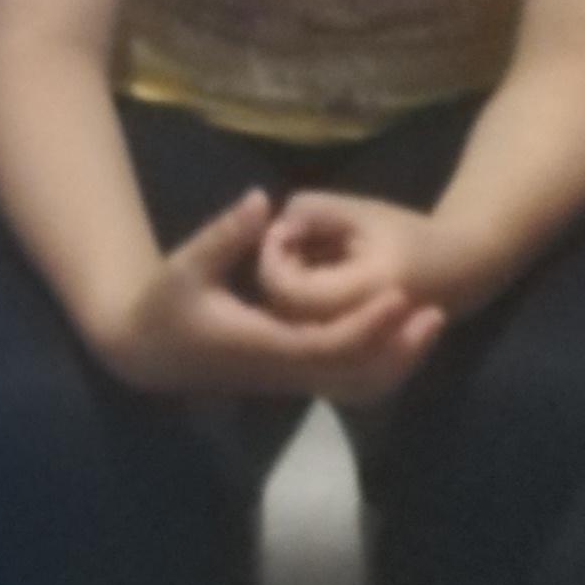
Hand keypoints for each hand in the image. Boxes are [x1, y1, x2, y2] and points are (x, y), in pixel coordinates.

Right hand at [97, 188, 445, 403]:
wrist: (148, 353)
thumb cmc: (162, 305)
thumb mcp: (185, 265)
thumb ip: (225, 235)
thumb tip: (262, 201)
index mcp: (263, 345)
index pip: (327, 345)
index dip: (367, 325)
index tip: (400, 294)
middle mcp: (284, 369)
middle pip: (354, 373)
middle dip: (398, 348)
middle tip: (437, 313)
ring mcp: (291, 378)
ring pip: (355, 384)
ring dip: (397, 360)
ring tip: (431, 324)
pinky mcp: (293, 375)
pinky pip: (347, 379)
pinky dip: (380, 365)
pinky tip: (401, 336)